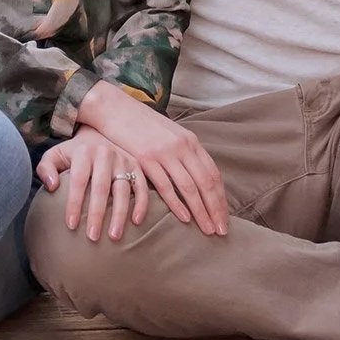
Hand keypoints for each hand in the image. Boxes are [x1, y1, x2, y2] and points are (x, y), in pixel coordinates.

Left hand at [36, 132, 148, 242]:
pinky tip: (136, 221)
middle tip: (92, 237)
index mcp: (84, 151)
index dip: (74, 203)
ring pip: (123, 189)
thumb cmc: (73, 153)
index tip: (70, 225)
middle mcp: (105, 153)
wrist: (98, 133)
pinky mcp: (136, 165)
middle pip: (101, 187)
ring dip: (120, 214)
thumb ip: (45, 168)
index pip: (78, 180)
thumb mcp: (55, 155)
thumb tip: (52, 186)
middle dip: (97, 214)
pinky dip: (141, 204)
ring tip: (114, 236)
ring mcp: (123, 159)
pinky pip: (142, 186)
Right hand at [76, 81, 227, 234]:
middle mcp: (182, 146)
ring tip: (207, 230)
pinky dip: (177, 204)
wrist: (115, 108)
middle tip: (222, 232)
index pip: (213, 174)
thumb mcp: (169, 134)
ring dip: (201, 212)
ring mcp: (165, 152)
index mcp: (190, 141)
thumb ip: (183, 152)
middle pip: (206, 183)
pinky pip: (166, 186)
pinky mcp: (146, 159)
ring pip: (189, 187)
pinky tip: (184, 219)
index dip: (220, 198)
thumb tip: (195, 175)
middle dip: (216, 209)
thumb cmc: (141, 124)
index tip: (224, 218)